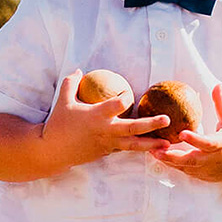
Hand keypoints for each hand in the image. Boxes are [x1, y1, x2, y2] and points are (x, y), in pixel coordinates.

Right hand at [40, 71, 169, 168]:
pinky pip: (127, 149)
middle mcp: (106, 131)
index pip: (118, 104)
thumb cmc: (58, 124)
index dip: (126, 97)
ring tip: (168, 144)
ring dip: (152, 144)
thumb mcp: (62, 100)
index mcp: (96, 116)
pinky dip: (140, 149)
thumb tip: (79, 69)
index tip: (128, 93)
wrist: (53, 152)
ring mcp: (108, 144)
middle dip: (151, 124)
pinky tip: (154, 148)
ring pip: (133, 145)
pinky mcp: (108, 152)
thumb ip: (71, 83)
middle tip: (167, 119)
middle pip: (133, 128)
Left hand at [152, 84, 221, 185]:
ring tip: (153, 152)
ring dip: (170, 161)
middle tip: (156, 149)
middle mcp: (216, 159)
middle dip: (173, 156)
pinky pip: (188, 172)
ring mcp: (210, 170)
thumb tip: (218, 86)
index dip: (195, 140)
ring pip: (187, 167)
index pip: (209, 143)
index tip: (182, 133)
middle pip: (193, 160)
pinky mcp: (206, 177)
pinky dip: (175, 166)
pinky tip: (162, 158)